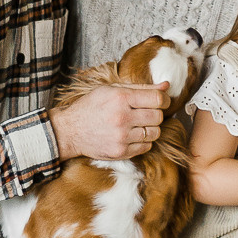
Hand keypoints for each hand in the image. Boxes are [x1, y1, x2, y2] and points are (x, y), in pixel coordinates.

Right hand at [50, 83, 169, 160]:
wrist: (70, 131)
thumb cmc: (91, 107)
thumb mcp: (112, 90)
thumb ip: (141, 87)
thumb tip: (167, 86)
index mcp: (120, 98)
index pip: (158, 99)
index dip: (164, 99)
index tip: (162, 101)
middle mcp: (122, 117)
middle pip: (158, 116)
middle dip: (156, 113)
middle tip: (146, 112)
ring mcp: (122, 137)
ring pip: (155, 133)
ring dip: (150, 128)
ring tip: (138, 124)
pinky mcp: (121, 151)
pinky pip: (146, 146)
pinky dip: (143, 141)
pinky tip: (132, 134)